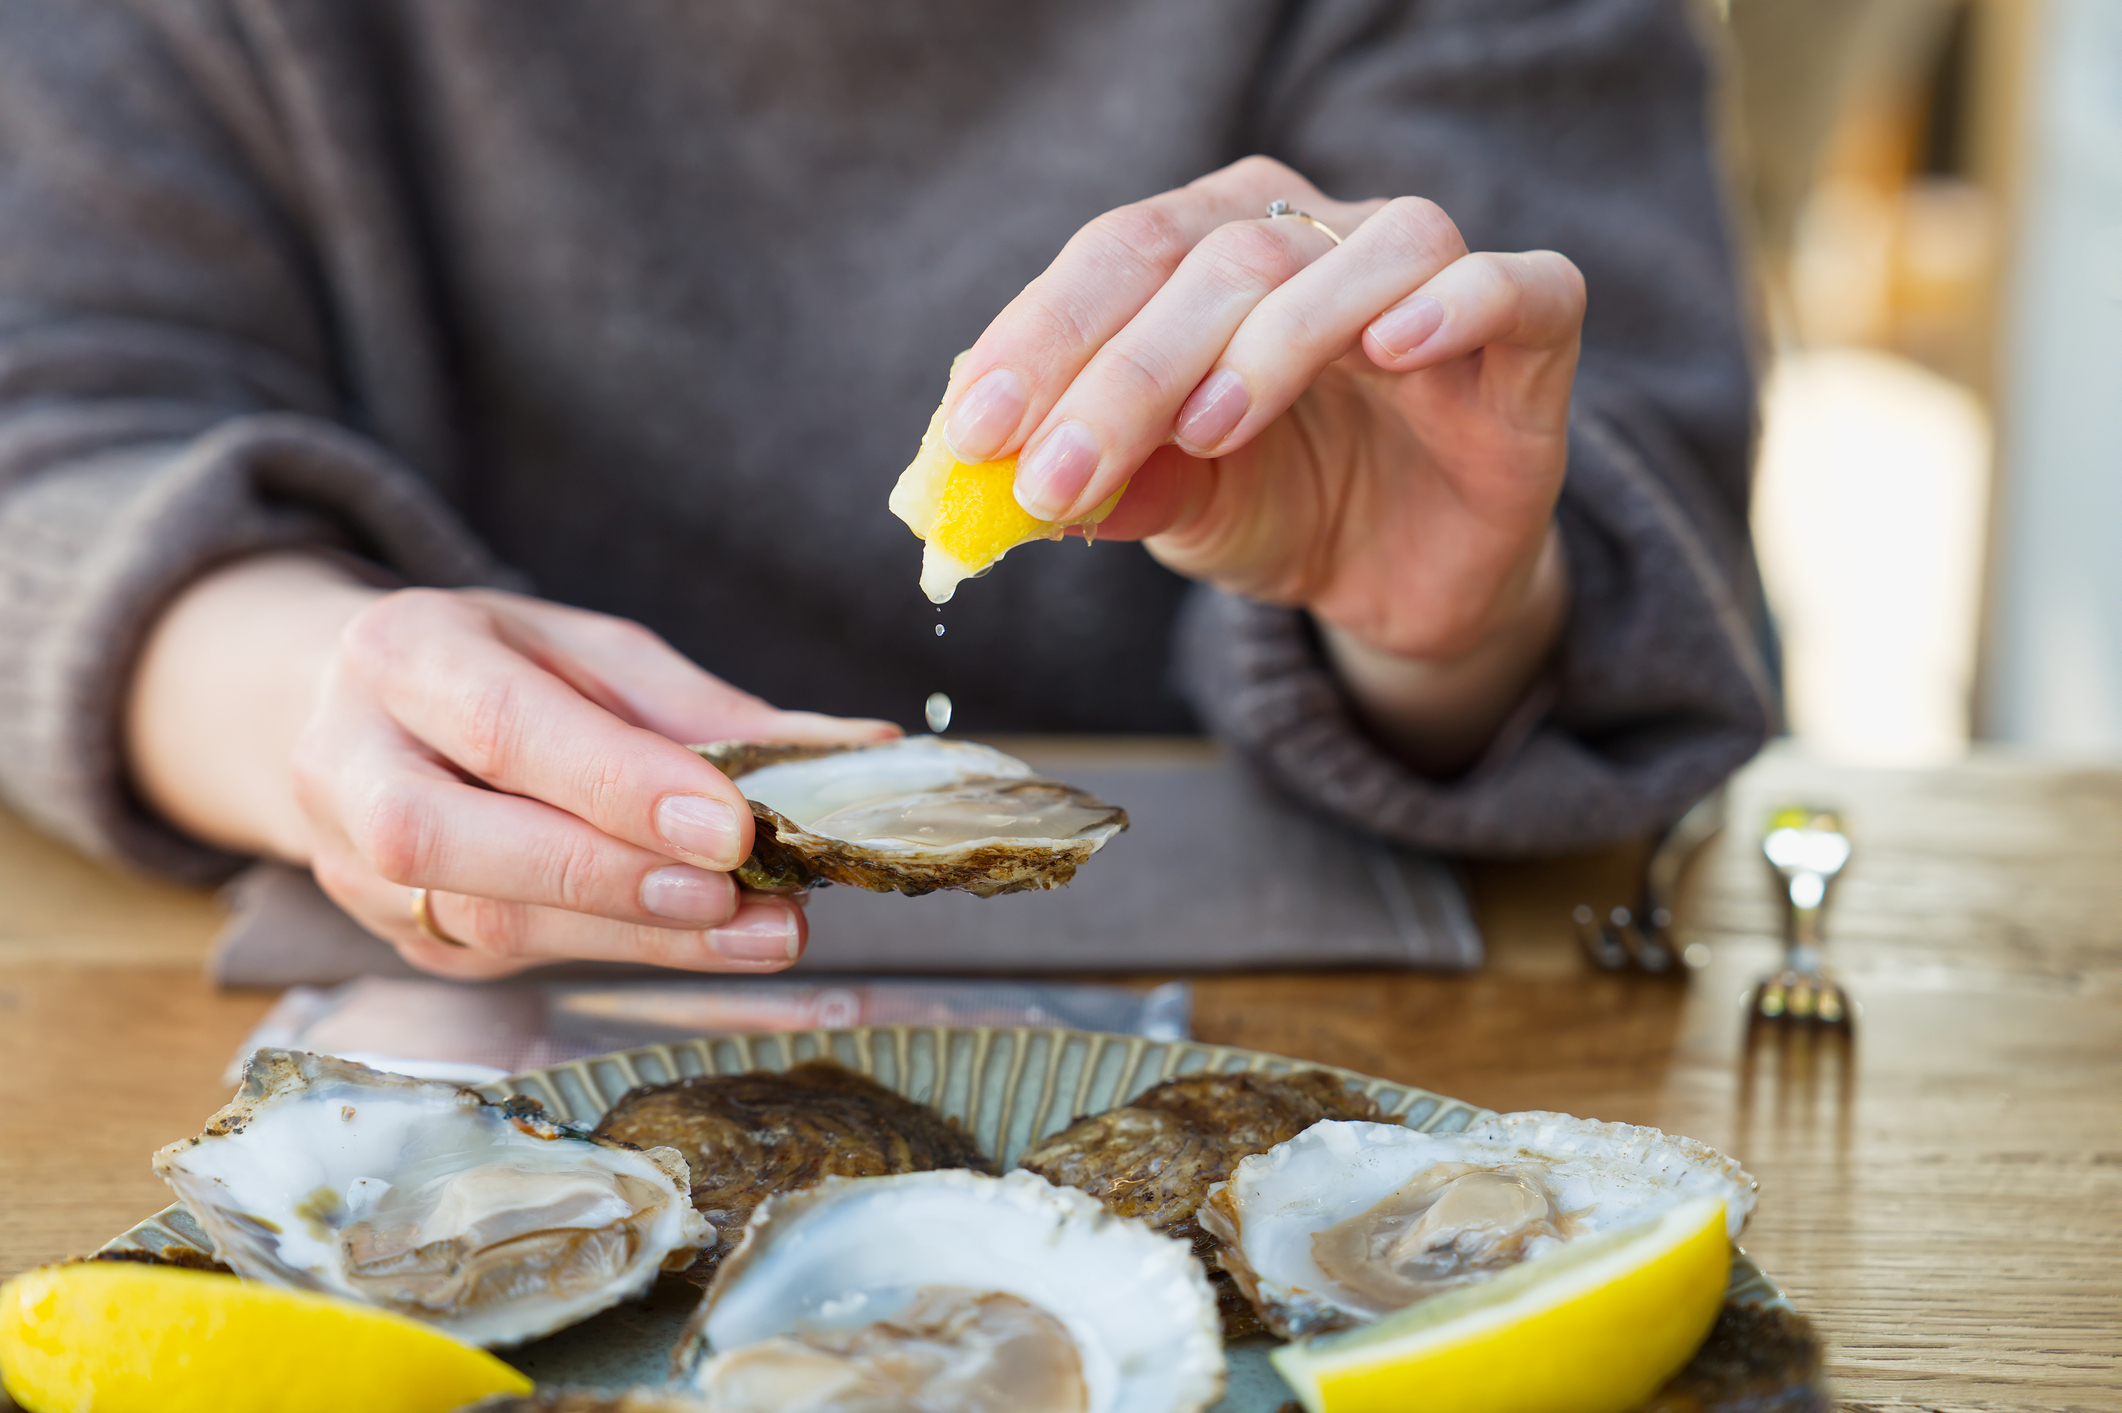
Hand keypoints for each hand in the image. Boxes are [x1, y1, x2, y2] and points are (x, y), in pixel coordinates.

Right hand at [126, 555, 896, 977]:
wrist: (351, 712)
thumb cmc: (494, 669)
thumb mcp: (595, 654)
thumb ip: (709, 709)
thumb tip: (860, 749)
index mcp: (403, 657)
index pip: (504, 728)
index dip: (618, 784)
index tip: (731, 823)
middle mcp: (350, 762)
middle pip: (455, 842)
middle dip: (610, 876)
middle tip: (739, 894)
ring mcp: (358, 866)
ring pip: (485, 920)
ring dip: (639, 937)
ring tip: (764, 931)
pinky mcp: (401, 936)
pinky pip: (509, 956)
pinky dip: (622, 951)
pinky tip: (710, 942)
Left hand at [939, 156, 1579, 769]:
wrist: (1411, 575)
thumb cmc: (1286, 507)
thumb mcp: (1180, 506)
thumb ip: (1108, 482)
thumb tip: (1000, 486)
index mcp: (1216, 244)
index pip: (1117, 257)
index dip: (1041, 340)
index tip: (973, 435)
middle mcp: (1320, 230)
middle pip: (1221, 259)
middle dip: (1124, 373)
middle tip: (1057, 478)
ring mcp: (1427, 274)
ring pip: (1357, 257)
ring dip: (1270, 342)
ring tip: (1205, 434)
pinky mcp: (1532, 330)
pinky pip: (1511, 285)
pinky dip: (1454, 307)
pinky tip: (1392, 354)